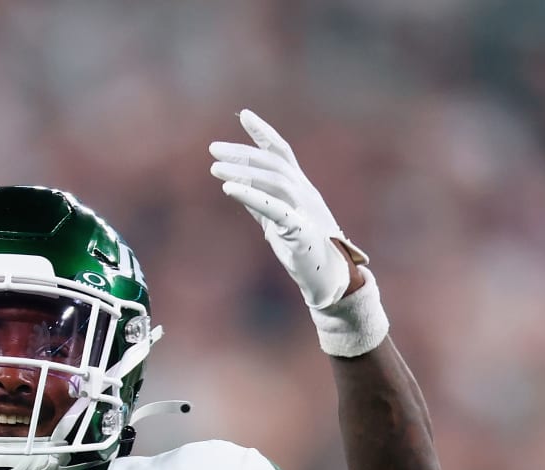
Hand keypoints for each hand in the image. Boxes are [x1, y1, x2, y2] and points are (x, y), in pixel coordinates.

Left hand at [211, 109, 364, 309]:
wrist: (331, 279)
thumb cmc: (304, 249)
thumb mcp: (279, 220)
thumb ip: (260, 201)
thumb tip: (236, 183)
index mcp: (301, 188)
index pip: (282, 152)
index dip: (264, 132)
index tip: (244, 115)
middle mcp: (304, 193)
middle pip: (272, 163)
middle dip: (242, 153)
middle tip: (213, 149)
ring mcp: (305, 210)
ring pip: (273, 181)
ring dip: (242, 172)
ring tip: (215, 168)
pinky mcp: (300, 231)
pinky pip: (274, 209)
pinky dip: (251, 195)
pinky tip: (229, 189)